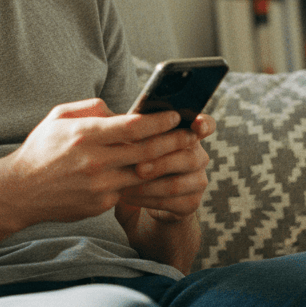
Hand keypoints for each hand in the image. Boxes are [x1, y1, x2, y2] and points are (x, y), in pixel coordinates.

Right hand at [2, 98, 192, 227]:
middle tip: (192, 134)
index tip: (175, 114)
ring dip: (169, 164)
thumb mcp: (59, 116)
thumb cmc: (42, 149)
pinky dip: (151, 183)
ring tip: (187, 154)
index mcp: (84, 135)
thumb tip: (120, 110)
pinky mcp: (101, 204)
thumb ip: (92, 109)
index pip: (132, 126)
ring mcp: (99, 186)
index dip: (159, 121)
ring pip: (146, 174)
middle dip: (174, 141)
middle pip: (146, 150)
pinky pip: (133, 191)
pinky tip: (165, 175)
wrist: (20, 191)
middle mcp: (94, 161)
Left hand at [114, 113, 213, 271]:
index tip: (195, 123)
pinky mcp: (191, 202)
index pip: (206, 125)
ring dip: (150, 185)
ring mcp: (197, 180)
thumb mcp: (127, 142)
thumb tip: (98, 104)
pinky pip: (173, 201)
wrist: (136, 201)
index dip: (205, 123)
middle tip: (138, 168)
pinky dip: (148, 199)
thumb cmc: (131, 162)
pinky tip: (129, 197)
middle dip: (161, 161)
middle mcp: (197, 156)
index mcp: (185, 134)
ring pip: (178, 182)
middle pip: (187, 155)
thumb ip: (121, 124)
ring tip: (126, 186)